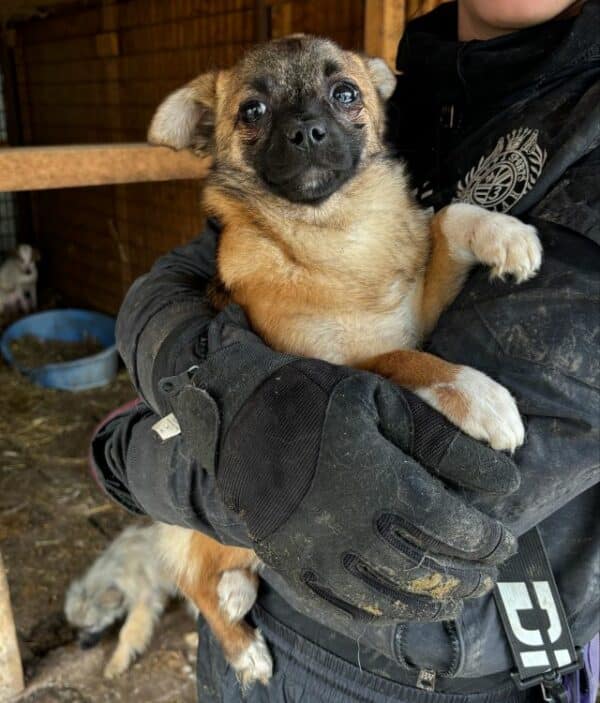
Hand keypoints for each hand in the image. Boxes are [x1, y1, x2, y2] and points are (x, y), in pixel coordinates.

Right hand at [162, 306, 520, 630]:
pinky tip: (401, 606)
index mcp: (383, 483)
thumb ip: (446, 443)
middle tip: (488, 571)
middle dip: (469, 575)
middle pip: (430, 571)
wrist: (236, 417)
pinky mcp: (294, 568)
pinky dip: (385, 614)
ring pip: (393, 598)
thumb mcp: (384, 402)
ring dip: (434, 602)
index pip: (455, 529)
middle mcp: (354, 529)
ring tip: (456, 594)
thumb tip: (504, 480)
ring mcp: (321, 555)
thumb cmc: (314, 400)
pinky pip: (346, 609)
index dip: (487, 540)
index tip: (503, 539)